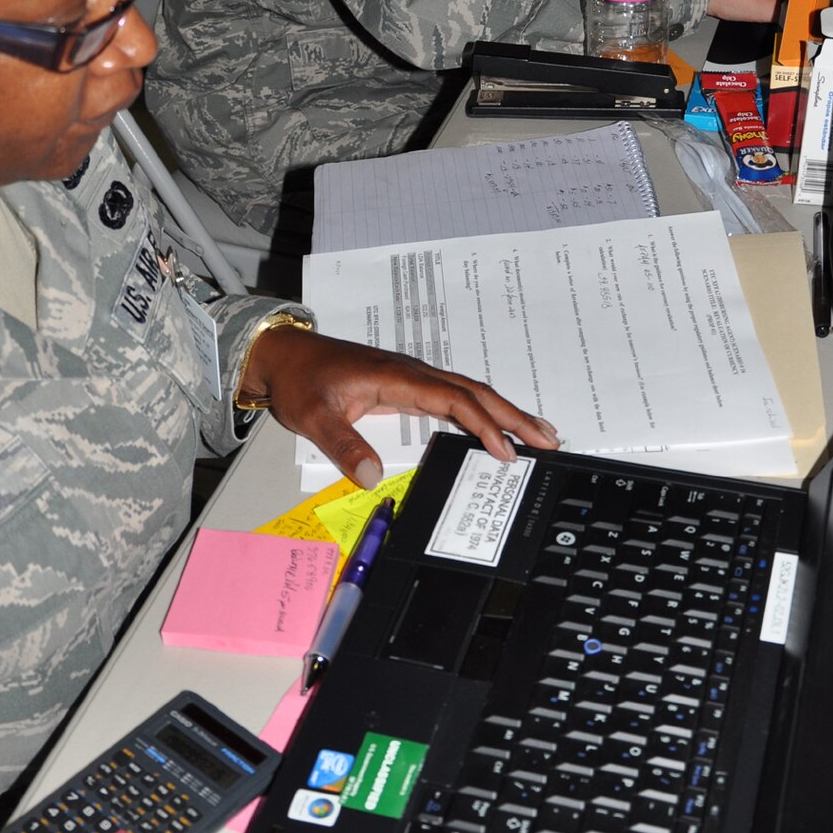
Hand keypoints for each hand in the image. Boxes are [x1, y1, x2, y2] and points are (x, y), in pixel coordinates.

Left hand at [241, 326, 558, 488]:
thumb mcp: (312, 416)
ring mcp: (412, 378)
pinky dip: (481, 411)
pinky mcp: (407, 386)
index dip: (483, 424)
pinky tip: (495, 427)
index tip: (506, 450)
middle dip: (513, 415)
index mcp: (397, 376)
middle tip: (550, 440)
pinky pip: (454, 397)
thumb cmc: (298, 381)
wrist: (283, 356)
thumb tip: (373, 477)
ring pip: (469, 392)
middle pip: (474, 391)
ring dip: (504, 412)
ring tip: (539, 434)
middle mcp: (412, 372)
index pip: (454, 399)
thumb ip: (343, 444)